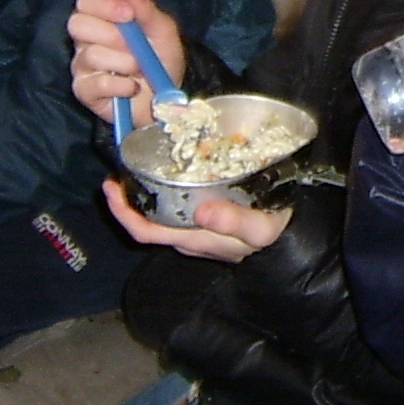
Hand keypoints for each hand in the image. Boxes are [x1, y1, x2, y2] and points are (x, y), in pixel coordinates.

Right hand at [68, 0, 184, 127]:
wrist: (168, 97)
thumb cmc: (162, 58)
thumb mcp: (163, 32)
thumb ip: (146, 9)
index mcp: (103, 17)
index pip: (87, 0)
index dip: (104, 3)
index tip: (128, 13)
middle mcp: (87, 38)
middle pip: (77, 24)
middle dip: (111, 34)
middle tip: (135, 45)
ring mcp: (82, 65)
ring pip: (91, 55)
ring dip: (124, 62)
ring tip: (140, 69)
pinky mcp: (84, 90)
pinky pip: (96, 84)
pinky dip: (121, 86)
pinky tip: (132, 87)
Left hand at [103, 178, 290, 263]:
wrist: (291, 237)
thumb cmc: (274, 232)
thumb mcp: (260, 228)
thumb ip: (234, 221)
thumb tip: (201, 210)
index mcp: (193, 239)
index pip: (145, 231)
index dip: (123, 212)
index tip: (112, 185)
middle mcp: (187, 237)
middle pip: (145, 221)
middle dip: (128, 197)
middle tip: (121, 167)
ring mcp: (194, 230)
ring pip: (158, 214)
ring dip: (144, 193)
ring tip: (139, 165)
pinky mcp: (204, 220)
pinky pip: (174, 207)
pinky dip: (164, 189)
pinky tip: (171, 170)